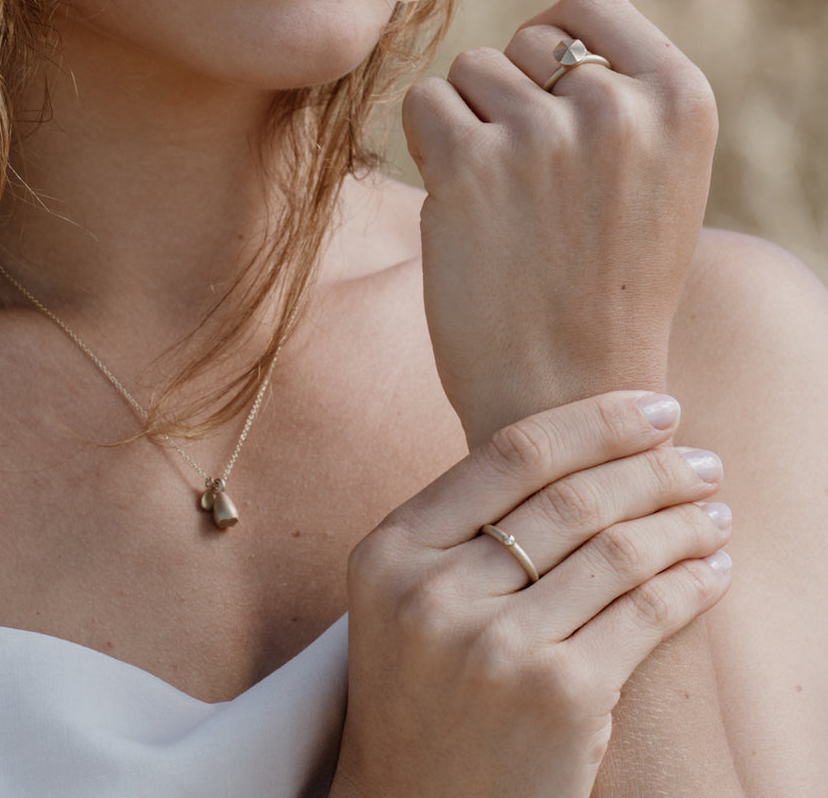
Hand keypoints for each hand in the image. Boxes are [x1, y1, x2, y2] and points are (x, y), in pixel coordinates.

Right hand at [331, 392, 731, 797]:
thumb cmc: (422, 692)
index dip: (592, 422)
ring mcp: (493, 646)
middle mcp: (433, 591)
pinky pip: (645, 614)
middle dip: (651, 467)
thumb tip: (580, 450)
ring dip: (681, 521)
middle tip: (701, 458)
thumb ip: (462, 527)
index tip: (651, 408)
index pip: (509, 454)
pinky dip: (691, 583)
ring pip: (615, 550)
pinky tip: (713, 569)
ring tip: (714, 508)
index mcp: (391, 551)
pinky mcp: (558, 697)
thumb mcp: (407, 597)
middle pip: (569, 498)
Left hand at [403, 0, 717, 446]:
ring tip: (500, 201)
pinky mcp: (470, 166)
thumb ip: (625, 73)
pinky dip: (430, 148)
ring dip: (469, 126)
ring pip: (469, 71)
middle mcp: (619, 106)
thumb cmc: (605, 283)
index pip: (589, 3)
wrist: (567, 393)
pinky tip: (459, 204)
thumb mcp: (652, 172)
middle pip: (523, 41)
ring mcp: (544, 134)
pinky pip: (424, 103)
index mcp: (682, 98)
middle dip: (512, 99)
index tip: (560, 125)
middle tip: (530, 184)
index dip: (555, 57)